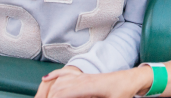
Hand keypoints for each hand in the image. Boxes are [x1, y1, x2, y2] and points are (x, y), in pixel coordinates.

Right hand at [36, 65, 152, 97]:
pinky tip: (45, 79)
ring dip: (48, 89)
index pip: (64, 92)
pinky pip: (66, 74)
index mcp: (90, 86)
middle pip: (59, 87)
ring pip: (60, 81)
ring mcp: (83, 76)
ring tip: (41, 97)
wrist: (130, 79)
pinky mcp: (84, 77)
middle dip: (47, 96)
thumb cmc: (123, 92)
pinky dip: (54, 76)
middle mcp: (84, 79)